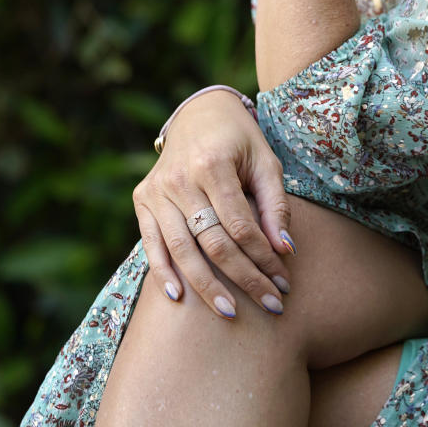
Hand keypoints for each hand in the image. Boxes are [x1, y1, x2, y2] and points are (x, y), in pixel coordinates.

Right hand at [133, 89, 293, 318]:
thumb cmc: (240, 140)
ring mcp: (156, 191)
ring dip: (206, 286)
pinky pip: (151, 243)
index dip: (263, 258)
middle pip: (212, 242)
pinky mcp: (142, 199)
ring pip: (181, 249)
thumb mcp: (265, 162)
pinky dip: (163, 272)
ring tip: (229, 313)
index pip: (240, 225)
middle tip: (269, 305)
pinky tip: (178, 298)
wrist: (199, 113)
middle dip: (243, 277)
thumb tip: (285, 249)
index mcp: (213, 164)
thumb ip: (274, 204)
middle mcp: (179, 179)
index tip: (283, 283)